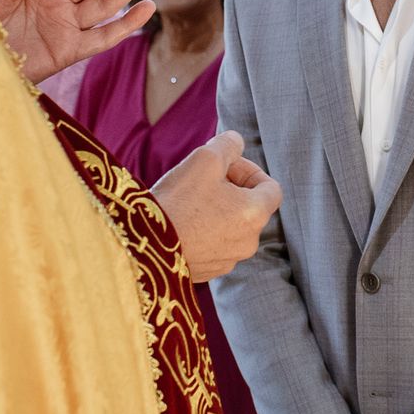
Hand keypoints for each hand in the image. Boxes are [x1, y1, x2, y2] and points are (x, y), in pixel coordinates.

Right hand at [152, 132, 281, 280]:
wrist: (142, 246)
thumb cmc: (178, 200)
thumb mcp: (205, 158)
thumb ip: (228, 145)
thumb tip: (236, 142)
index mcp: (255, 215)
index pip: (271, 188)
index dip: (249, 170)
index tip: (224, 166)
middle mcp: (248, 242)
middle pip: (250, 207)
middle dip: (231, 189)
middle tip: (203, 180)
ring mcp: (228, 260)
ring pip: (232, 227)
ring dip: (218, 210)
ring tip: (189, 201)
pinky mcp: (208, 271)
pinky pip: (214, 245)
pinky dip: (204, 231)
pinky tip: (181, 222)